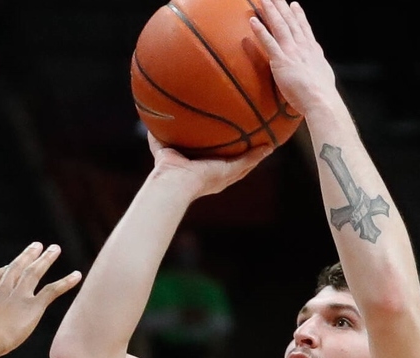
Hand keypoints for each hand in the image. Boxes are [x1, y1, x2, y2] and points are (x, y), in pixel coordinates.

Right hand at [0, 243, 81, 355]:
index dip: (5, 269)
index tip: (9, 264)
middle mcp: (3, 289)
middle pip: (17, 267)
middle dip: (28, 255)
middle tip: (37, 245)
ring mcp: (19, 295)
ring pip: (35, 272)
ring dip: (46, 259)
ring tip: (55, 249)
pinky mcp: (33, 306)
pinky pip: (52, 290)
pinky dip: (66, 282)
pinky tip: (77, 275)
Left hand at [147, 133, 271, 197]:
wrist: (174, 181)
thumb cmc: (165, 169)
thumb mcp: (162, 146)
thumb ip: (158, 132)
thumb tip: (151, 114)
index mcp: (203, 172)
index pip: (216, 163)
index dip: (225, 156)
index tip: (230, 146)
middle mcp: (217, 177)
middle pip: (235, 166)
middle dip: (245, 157)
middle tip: (256, 146)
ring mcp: (225, 176)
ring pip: (245, 165)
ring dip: (256, 156)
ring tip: (268, 145)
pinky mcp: (230, 173)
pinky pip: (248, 162)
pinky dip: (258, 155)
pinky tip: (268, 146)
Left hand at [249, 0, 338, 118]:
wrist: (321, 100)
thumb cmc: (322, 94)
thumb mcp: (323, 74)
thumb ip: (318, 66)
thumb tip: (319, 64)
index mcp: (313, 50)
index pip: (304, 28)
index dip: (298, 15)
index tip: (293, 4)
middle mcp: (302, 47)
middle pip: (290, 21)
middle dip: (281, 6)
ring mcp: (291, 52)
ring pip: (279, 26)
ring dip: (270, 11)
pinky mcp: (281, 61)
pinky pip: (268, 43)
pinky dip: (260, 31)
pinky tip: (253, 21)